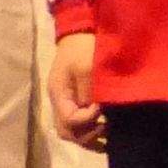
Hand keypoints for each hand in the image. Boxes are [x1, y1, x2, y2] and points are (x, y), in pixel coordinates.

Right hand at [45, 32, 100, 147]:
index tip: (101, 107)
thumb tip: (95, 111)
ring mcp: (66, 102)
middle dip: (86, 135)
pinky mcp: (75, 98)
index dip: (86, 119)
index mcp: (59, 95)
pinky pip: (78, 122)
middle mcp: (59, 102)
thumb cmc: (84, 47)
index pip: (68, 120)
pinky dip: (90, 128)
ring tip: (108, 130)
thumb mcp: (86, 67)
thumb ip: (88, 91)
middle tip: (106, 127)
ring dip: (88, 135)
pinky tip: (107, 125)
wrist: (81, 32)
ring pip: (71, 130)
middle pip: (66, 132)